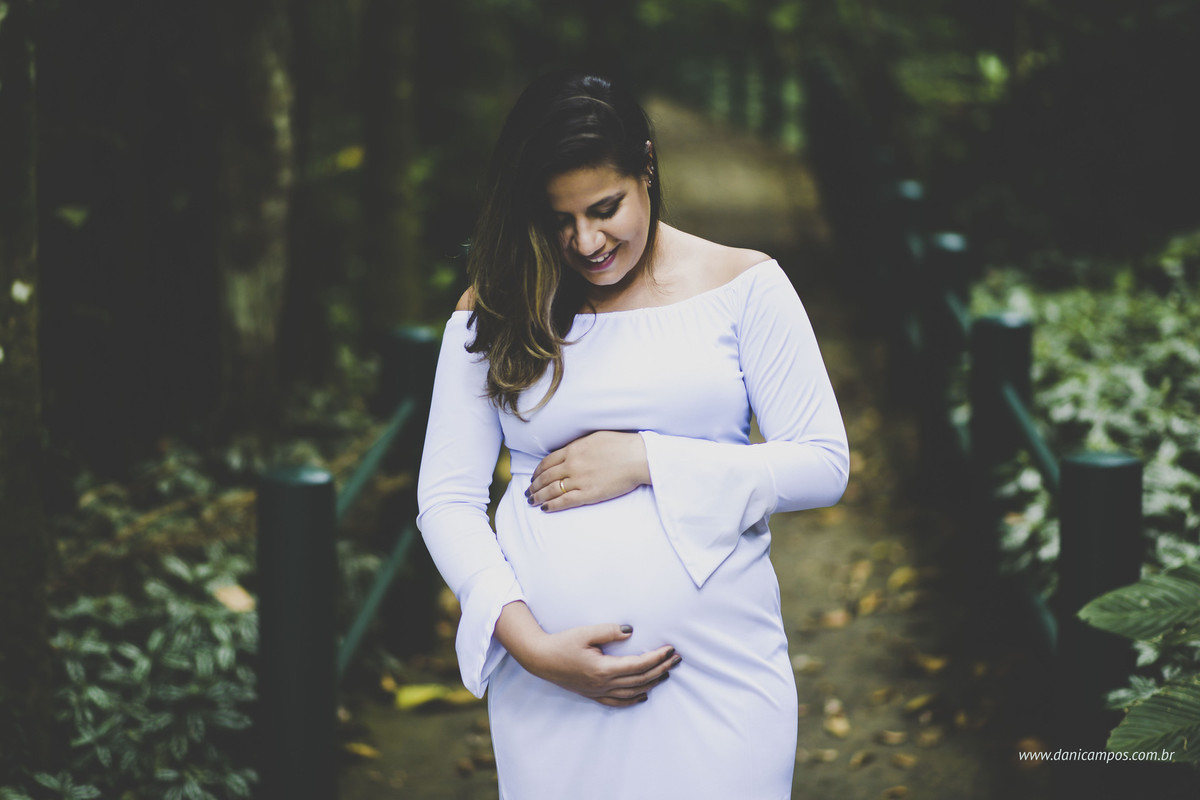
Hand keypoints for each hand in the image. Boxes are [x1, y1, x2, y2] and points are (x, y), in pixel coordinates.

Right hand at [495, 602, 680, 706]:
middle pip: (640, 679)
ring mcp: (598, 691)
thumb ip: (609, 630)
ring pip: (632, 692)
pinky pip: (618, 702)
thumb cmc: (562, 643)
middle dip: (661, 669)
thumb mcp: (585, 632)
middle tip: (677, 659)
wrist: (540, 659)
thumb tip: (631, 630)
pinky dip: (633, 699)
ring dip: (652, 683)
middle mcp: (603, 683)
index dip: (657, 658)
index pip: (639, 665)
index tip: (671, 649)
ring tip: (667, 673)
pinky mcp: (592, 694)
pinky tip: (643, 695)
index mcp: (603, 669)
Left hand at [526, 431, 650, 511]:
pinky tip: (544, 508)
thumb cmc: (621, 445)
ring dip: (538, 496)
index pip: (547, 462)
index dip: (538, 471)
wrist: (638, 457)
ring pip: (551, 490)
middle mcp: (572, 465)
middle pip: (545, 477)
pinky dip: (552, 505)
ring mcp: (579, 480)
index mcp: (573, 449)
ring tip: (531, 501)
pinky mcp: (588, 494)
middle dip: (534, 485)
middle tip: (528, 491)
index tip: (533, 477)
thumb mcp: (595, 437)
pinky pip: (564, 501)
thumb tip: (569, 451)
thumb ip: (579, 445)